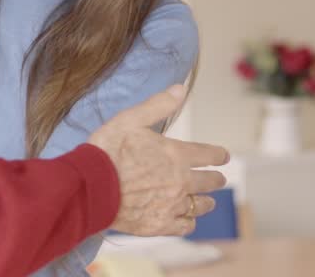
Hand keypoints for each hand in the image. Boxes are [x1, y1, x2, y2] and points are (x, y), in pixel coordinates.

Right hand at [87, 84, 228, 235]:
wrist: (90, 188)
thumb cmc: (108, 150)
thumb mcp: (130, 119)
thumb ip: (158, 105)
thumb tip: (181, 89)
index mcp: (177, 155)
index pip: (210, 155)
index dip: (219, 155)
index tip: (223, 156)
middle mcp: (181, 182)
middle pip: (210, 182)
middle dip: (216, 179)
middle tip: (218, 179)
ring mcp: (172, 205)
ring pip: (200, 206)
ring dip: (205, 201)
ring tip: (206, 201)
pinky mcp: (160, 225)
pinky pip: (185, 226)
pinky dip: (188, 221)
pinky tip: (185, 219)